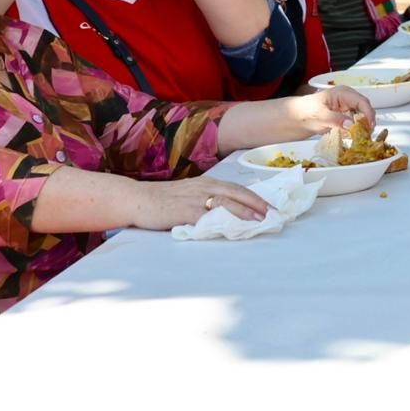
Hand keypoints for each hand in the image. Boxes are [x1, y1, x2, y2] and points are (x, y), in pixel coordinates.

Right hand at [132, 176, 270, 227]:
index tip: (271, 207)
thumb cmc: (163, 200)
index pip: (237, 188)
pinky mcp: (183, 211)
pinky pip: (205, 215)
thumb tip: (228, 212)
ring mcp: (194, 198)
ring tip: (259, 220)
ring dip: (244, 211)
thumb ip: (207, 200)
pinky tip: (231, 228)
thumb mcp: (189, 194)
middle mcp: (203, 187)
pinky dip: (220, 221)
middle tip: (273, 214)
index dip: (255, 198)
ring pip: (225, 202)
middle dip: (257, 203)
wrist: (136, 199)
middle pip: (236, 193)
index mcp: (206, 183)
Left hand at [284, 87, 374, 134]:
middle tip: (368, 134)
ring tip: (363, 136)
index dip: (369, 113)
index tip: (370, 126)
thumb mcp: (320, 115)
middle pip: (365, 108)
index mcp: (343, 93)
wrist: (295, 117)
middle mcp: (347, 99)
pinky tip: (354, 136)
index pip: (362, 102)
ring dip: (363, 126)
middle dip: (368, 120)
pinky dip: (357, 129)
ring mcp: (346, 108)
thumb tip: (351, 125)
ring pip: (362, 116)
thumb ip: (336, 119)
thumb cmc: (305, 111)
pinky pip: (355, 122)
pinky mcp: (344, 117)